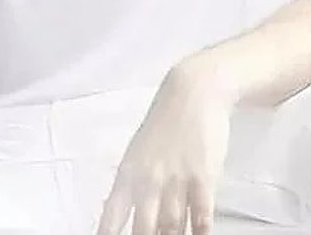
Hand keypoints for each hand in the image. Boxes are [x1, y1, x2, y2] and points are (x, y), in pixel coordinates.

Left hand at [95, 54, 236, 234]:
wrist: (193, 91)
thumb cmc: (165, 122)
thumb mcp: (139, 151)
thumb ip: (133, 182)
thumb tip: (123, 212)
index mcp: (129, 172)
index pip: (112, 214)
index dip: (107, 233)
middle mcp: (149, 179)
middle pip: (143, 227)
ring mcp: (176, 178)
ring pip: (171, 225)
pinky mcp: (203, 176)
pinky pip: (201, 214)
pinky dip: (199, 232)